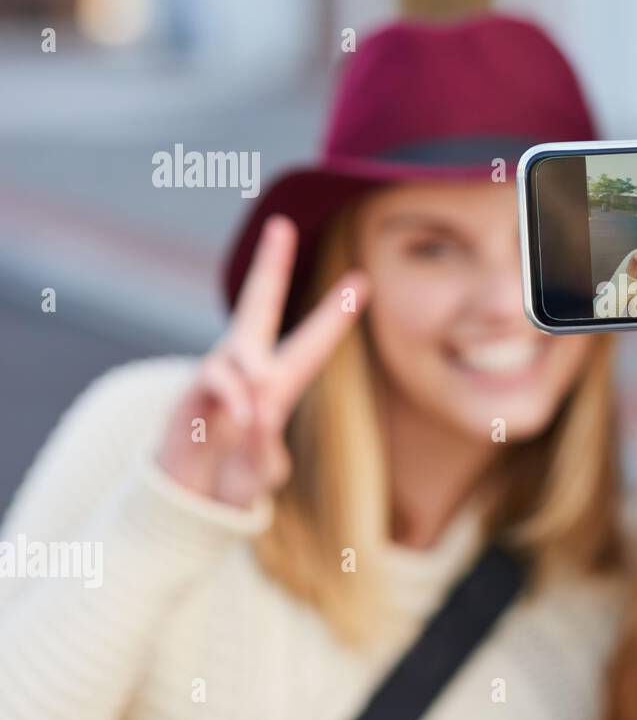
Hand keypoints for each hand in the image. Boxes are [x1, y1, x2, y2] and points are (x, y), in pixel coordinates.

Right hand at [156, 216, 369, 506]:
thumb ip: (266, 449)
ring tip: (262, 403)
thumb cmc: (237, 474)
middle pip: (257, 304)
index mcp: (280, 381)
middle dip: (270, 264)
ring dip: (255, 373)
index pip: (312, 342)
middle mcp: (248, 366)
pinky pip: (216, 380)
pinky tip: (247, 414)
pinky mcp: (191, 392)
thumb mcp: (264, 470)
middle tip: (280, 225)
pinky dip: (235, 396)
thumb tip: (259, 414)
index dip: (335, 313)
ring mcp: (217, 374)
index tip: (363, 279)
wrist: (191, 494)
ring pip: (239, 347)